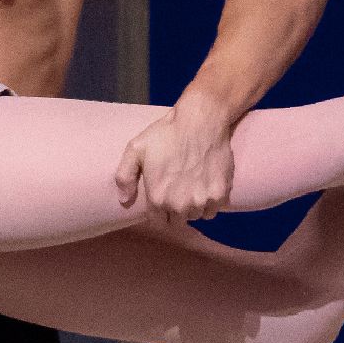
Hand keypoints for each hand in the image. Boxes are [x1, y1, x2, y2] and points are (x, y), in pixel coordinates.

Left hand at [113, 91, 237, 221]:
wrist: (200, 121)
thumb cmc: (166, 133)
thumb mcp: (136, 149)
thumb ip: (124, 177)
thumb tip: (124, 201)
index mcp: (157, 198)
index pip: (158, 221)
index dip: (160, 211)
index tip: (163, 198)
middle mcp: (179, 205)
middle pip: (177, 221)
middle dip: (175, 210)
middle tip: (178, 192)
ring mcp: (201, 201)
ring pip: (195, 216)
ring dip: (193, 207)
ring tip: (191, 189)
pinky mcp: (219, 194)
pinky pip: (212, 211)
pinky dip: (209, 204)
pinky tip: (204, 189)